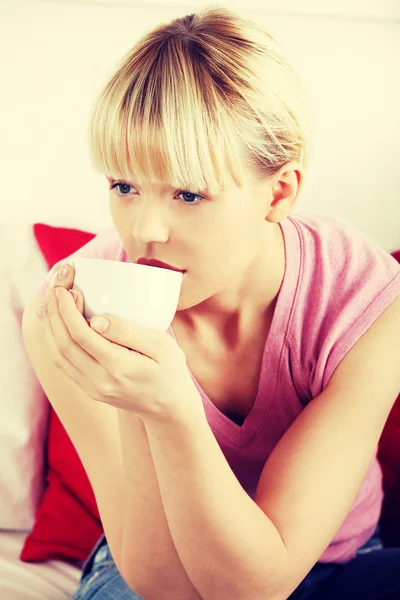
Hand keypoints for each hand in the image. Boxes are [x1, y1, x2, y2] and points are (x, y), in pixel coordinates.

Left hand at [37, 264, 203, 422]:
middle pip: (64, 344)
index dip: (67, 310)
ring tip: (47, 306)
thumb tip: (97, 320)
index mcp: (119, 367)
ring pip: (59, 356)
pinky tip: (55, 327)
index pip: (82, 336)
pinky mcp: (90, 390)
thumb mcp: (162, 346)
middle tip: (52, 291)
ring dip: (49, 329)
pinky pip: (64, 365)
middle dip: (54, 315)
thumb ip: (129, 332)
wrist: (169, 409)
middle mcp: (100, 381)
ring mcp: (92, 389)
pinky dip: (54, 343)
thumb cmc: (171, 371)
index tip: (63, 290)